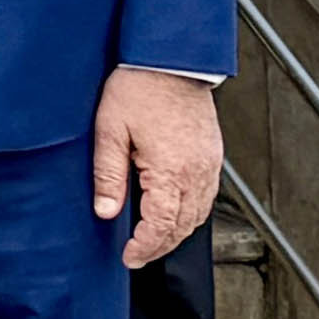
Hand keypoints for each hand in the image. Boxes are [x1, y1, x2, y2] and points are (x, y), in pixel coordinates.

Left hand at [93, 66, 223, 269]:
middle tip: (137, 255)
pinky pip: (206, 197)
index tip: (129, 257)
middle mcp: (197, 173)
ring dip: (177, 233)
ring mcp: (209, 166)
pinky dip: (190, 213)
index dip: (145, 246)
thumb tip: (106, 212)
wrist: (170, 62)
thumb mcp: (109, 131)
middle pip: (184, 226)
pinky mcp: (212, 157)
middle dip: (160, 246)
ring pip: (199, 215)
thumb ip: (108, 174)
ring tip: (152, 240)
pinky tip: (173, 214)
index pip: (162, 225)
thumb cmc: (137, 89)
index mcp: (170, 170)